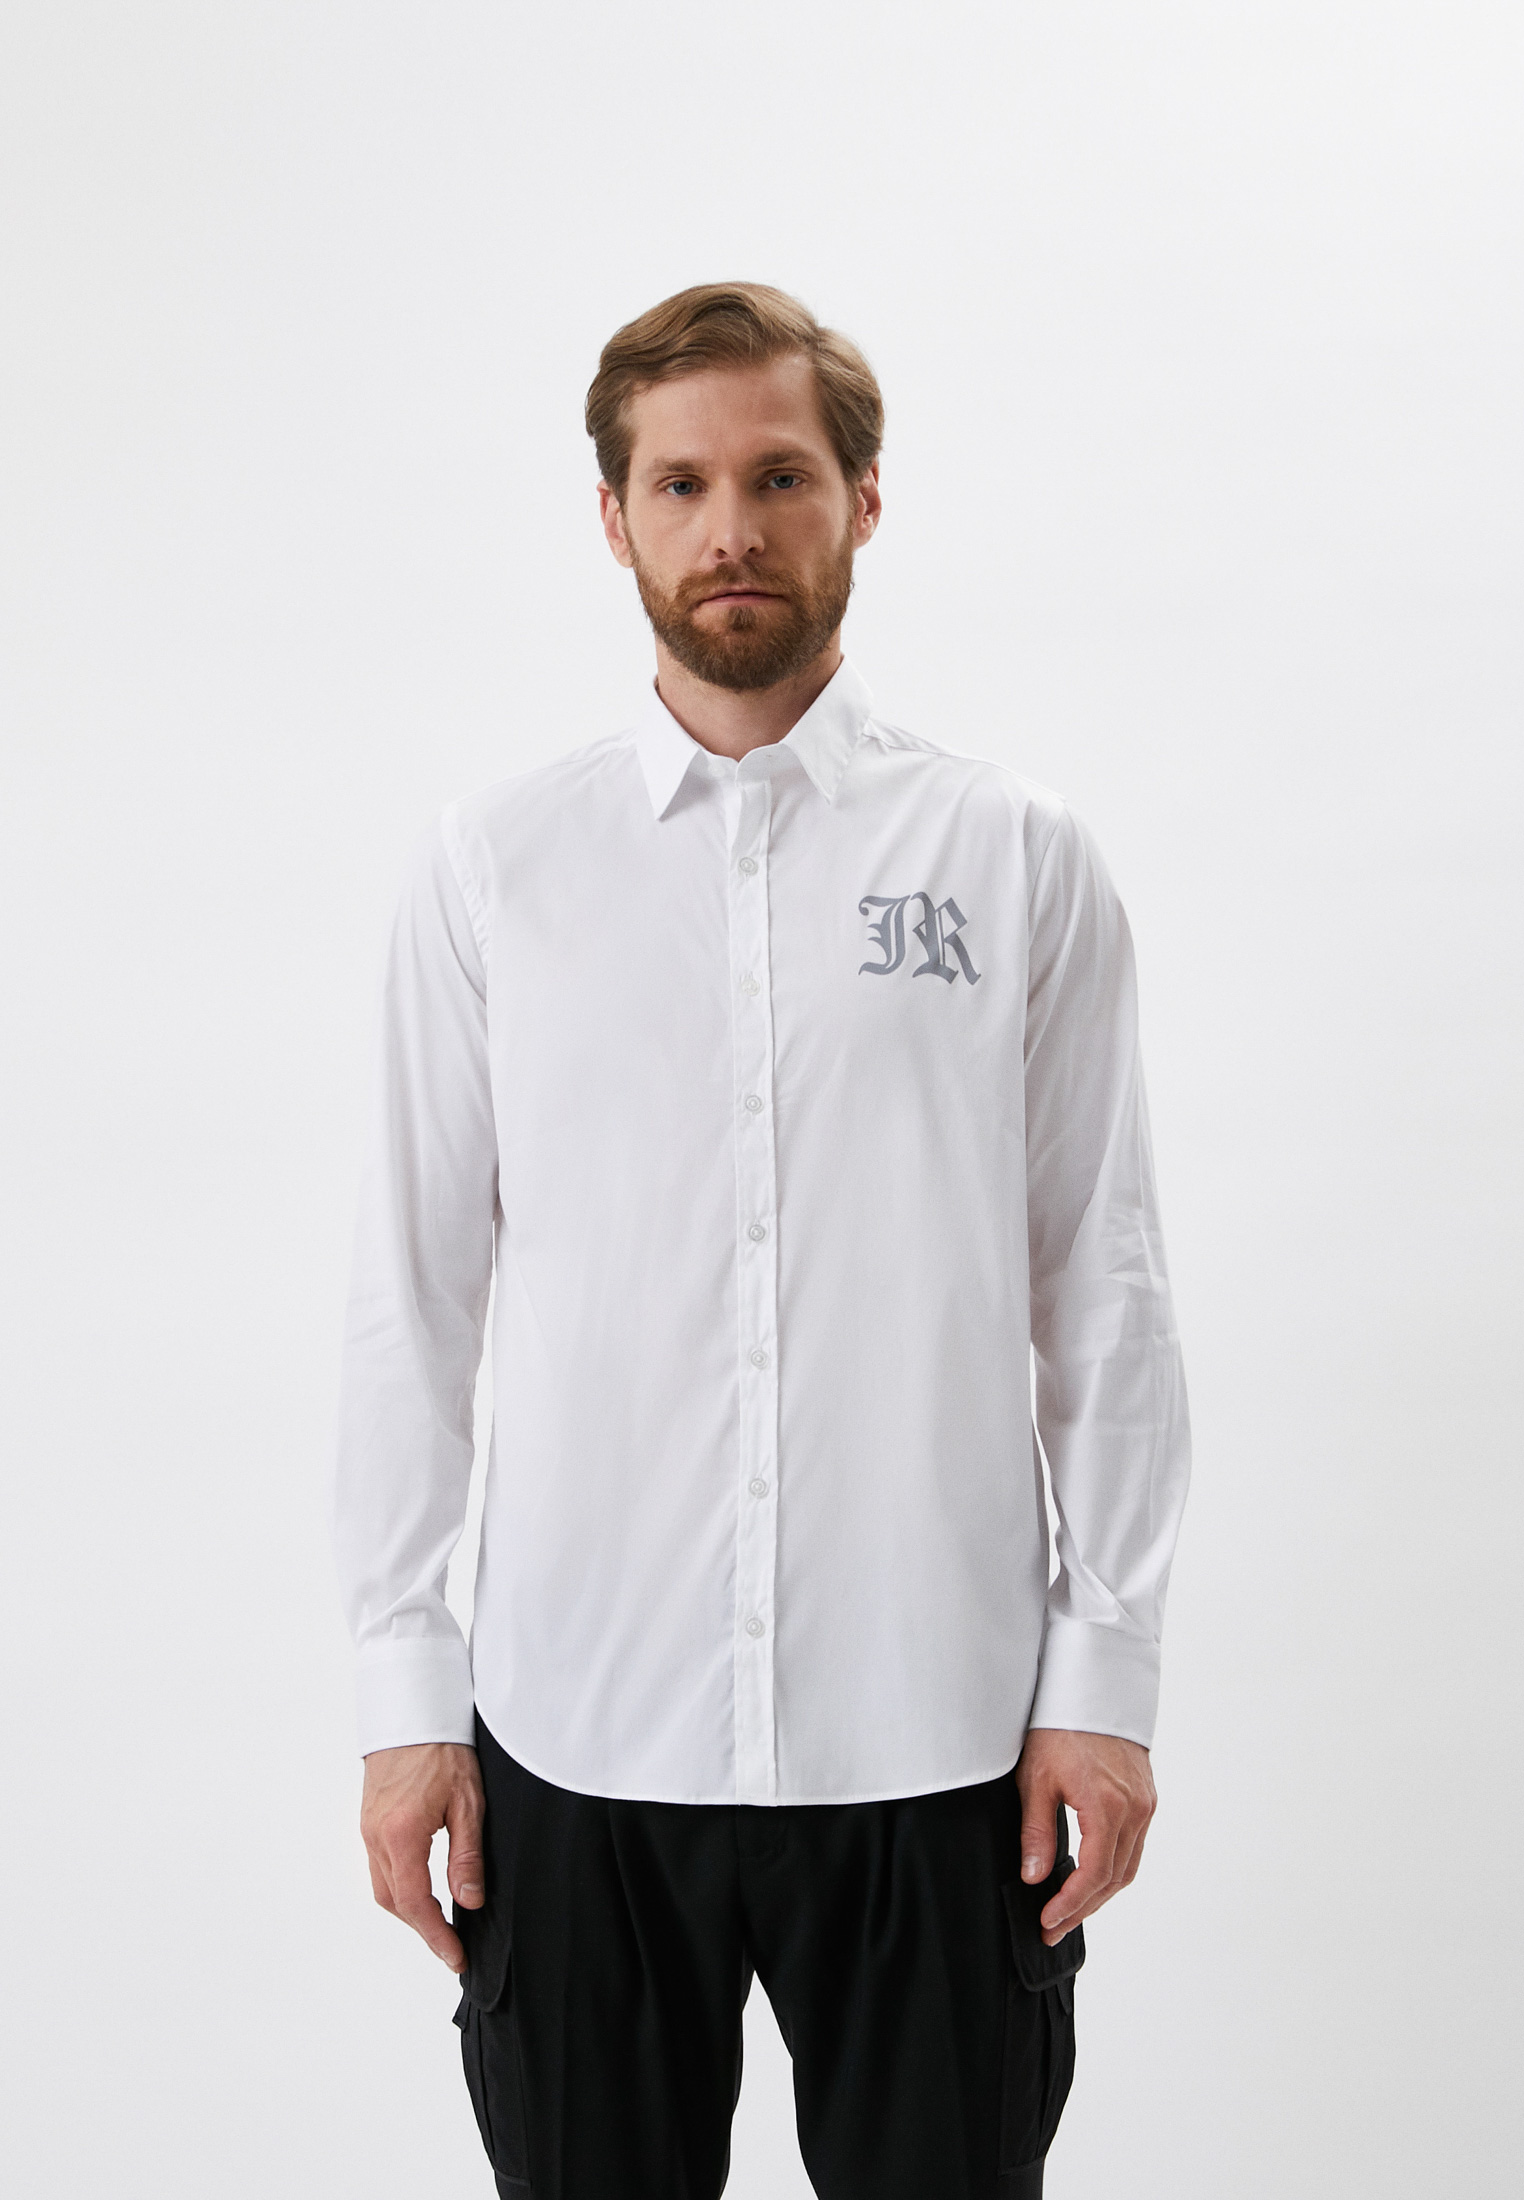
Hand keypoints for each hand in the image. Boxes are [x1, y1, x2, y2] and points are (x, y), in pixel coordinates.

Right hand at [360, 1741, 485, 1973]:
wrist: (413, 1707)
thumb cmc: (443, 1746)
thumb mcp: (468, 1801)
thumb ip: (467, 1856)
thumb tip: (470, 1901)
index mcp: (401, 1834)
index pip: (416, 1903)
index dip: (436, 1937)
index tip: (455, 1958)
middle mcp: (376, 1836)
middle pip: (395, 1901)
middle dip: (423, 1928)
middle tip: (452, 1945)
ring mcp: (368, 1828)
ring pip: (384, 1886)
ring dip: (409, 1909)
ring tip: (440, 1922)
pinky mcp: (369, 1819)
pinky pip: (379, 1866)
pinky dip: (399, 1886)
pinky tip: (421, 1887)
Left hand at [1014, 1728, 1156, 1947]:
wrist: (1092, 1687)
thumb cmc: (1059, 1725)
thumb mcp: (1036, 1778)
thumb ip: (1036, 1831)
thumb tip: (1033, 1877)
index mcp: (1107, 1805)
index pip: (1094, 1874)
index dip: (1071, 1905)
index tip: (1048, 1921)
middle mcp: (1135, 1809)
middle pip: (1114, 1878)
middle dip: (1084, 1908)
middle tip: (1055, 1927)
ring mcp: (1145, 1804)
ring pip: (1128, 1866)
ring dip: (1101, 1893)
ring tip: (1070, 1909)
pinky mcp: (1146, 1796)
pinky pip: (1135, 1846)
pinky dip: (1114, 1868)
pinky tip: (1091, 1875)